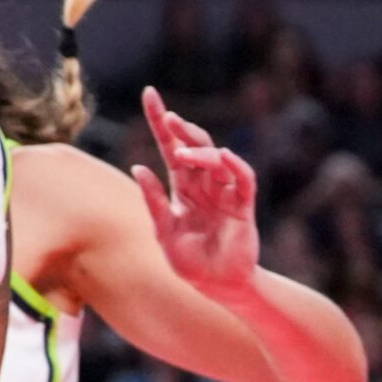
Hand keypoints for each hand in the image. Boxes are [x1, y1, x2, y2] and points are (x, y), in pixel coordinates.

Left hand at [133, 85, 261, 296]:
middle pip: (194, 147)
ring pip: (216, 161)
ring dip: (201, 151)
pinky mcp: (242, 209)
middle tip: (170, 117)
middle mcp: (203, 187)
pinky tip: (225, 156)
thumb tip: (138, 168)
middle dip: (183, 129)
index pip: (170, 146)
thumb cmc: (190, 261)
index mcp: (182, 188)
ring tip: (183, 151)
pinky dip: (236, 167)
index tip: (149, 93)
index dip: (161, 121)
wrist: (217, 288)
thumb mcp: (163, 231)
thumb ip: (154, 201)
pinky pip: (244, 182)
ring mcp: (224, 196)